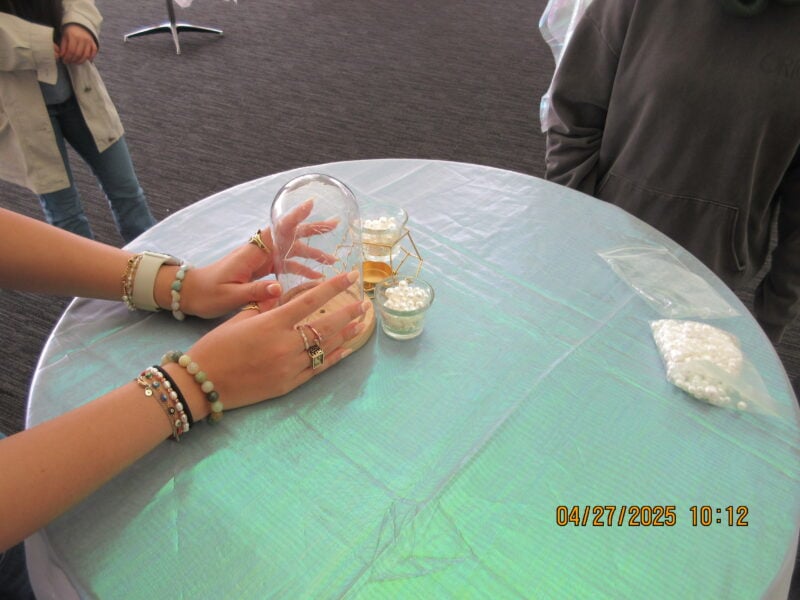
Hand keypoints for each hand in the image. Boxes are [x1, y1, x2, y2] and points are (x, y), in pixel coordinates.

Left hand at [57, 25, 97, 63]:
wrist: (79, 25)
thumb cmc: (70, 32)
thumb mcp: (64, 37)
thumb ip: (63, 47)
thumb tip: (62, 56)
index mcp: (73, 36)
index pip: (71, 50)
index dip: (67, 57)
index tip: (64, 61)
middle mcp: (82, 39)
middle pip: (78, 54)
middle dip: (73, 60)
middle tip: (69, 62)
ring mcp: (89, 41)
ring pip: (86, 55)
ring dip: (80, 61)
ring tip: (75, 62)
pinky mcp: (93, 43)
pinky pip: (93, 53)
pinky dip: (90, 57)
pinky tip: (85, 60)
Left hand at [176, 204, 337, 317]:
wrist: (190, 293)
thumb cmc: (207, 293)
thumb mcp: (230, 295)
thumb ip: (255, 292)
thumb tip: (279, 287)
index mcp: (252, 252)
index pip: (277, 230)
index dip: (294, 217)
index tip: (311, 205)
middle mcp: (259, 252)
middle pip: (290, 237)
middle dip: (312, 231)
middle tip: (335, 225)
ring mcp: (260, 260)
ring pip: (291, 253)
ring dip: (311, 255)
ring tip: (332, 262)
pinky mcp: (261, 269)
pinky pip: (285, 266)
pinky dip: (300, 271)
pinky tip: (314, 279)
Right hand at [176, 270, 367, 411]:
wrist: (201, 384)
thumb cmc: (216, 347)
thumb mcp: (240, 319)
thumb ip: (267, 307)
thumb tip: (285, 296)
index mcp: (272, 324)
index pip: (310, 300)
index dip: (333, 287)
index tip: (350, 276)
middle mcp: (285, 345)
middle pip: (325, 325)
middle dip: (347, 312)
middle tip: (363, 302)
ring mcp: (289, 367)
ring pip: (326, 347)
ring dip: (346, 334)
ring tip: (361, 322)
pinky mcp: (288, 384)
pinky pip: (317, 369)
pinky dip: (334, 358)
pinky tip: (346, 349)